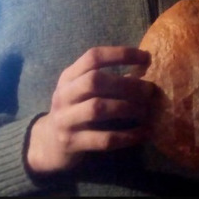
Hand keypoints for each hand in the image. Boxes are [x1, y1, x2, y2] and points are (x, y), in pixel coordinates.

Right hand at [26, 46, 154, 174]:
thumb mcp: (85, 91)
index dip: (121, 54)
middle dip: (126, 84)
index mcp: (70, 76)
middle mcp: (64, 94)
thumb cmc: (77, 109)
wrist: (48, 144)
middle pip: (94, 81)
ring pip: (97, 108)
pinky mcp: (71, 143)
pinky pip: (103, 139)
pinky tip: (142, 133)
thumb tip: (147, 71)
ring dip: (127, 108)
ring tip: (146, 111)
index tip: (147, 58)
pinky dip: (126, 136)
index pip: (94, 57)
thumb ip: (110, 80)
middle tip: (150, 90)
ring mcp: (65, 119)